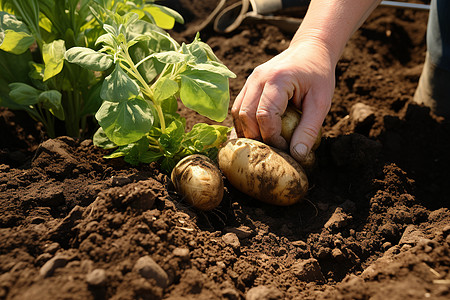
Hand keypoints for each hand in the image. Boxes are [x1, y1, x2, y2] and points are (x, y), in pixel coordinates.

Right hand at [231, 40, 334, 161]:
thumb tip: (298, 155)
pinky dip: (244, 124)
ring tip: (264, 144)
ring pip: (237, 112)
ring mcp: (250, 79)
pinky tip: (256, 135)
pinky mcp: (249, 84)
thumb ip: (309, 129)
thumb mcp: (321, 102)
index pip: (265, 115)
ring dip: (247, 132)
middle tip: (273, 150)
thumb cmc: (318, 75)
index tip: (286, 148)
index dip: (272, 137)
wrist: (310, 49)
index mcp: (277, 79)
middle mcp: (258, 78)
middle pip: (246, 115)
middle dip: (257, 137)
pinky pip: (238, 107)